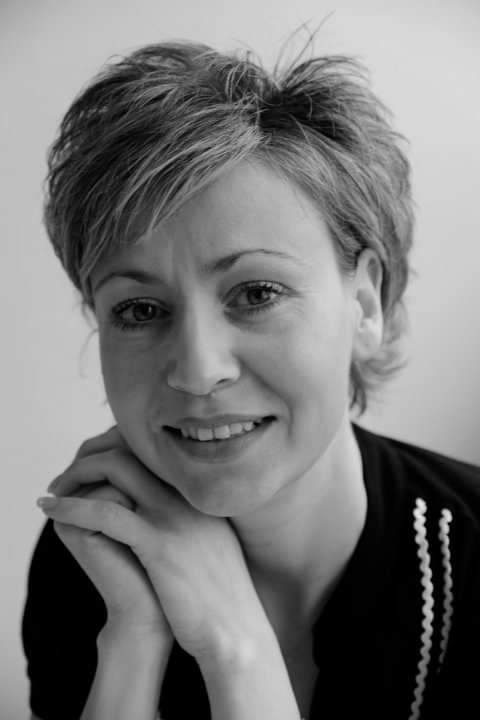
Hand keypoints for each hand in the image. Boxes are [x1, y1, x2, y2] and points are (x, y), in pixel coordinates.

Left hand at [40, 426, 271, 662]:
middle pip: (130, 448)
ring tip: (54, 490)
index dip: (113, 447)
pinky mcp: (159, 544)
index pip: (150, 448)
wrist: (236, 630)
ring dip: (75, 473)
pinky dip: (72, 507)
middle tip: (66, 475)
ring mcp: (174, 516)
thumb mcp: (210, 540)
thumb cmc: (220, 592)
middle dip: (90, 454)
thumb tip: (160, 507)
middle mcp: (187, 494)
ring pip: (115, 468)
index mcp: (197, 491)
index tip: (90, 463)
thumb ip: (190, 515)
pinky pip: (105, 512)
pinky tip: (51, 510)